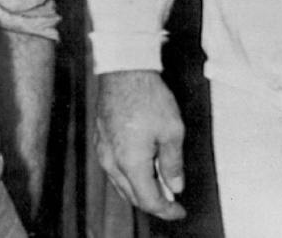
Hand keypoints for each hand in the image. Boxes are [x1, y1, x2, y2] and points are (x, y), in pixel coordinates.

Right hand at [95, 70, 186, 221]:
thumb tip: (175, 186)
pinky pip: (114, 169)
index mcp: (131, 164)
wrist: (124, 71)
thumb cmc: (148, 97)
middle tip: (173, 200)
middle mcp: (112, 163)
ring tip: (161, 183)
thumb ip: (173, 163)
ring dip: (141, 190)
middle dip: (154, 202)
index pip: (148, 200)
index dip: (166, 210)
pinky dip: (130, 176)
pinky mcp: (101, 141)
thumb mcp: (172, 131)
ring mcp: (103, 152)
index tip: (179, 211)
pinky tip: (143, 167)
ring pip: (121, 184)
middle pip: (132, 196)